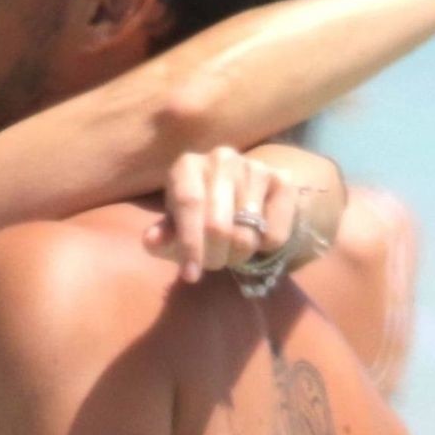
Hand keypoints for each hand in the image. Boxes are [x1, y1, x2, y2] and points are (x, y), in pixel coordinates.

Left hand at [146, 146, 298, 283]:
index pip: (189, 204)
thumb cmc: (199, 216)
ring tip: (232, 250)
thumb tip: (151, 241)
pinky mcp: (283, 181)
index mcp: (187, 166)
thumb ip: (164, 236)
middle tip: (213, 264)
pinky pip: (274, 234)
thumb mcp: (176, 227)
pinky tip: (256, 236)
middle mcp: (221, 158)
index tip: (190, 275)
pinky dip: (264, 248)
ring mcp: (255, 167)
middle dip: (214, 257)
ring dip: (238, 255)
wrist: (243, 198)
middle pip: (218, 225)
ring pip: (247, 234)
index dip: (189, 244)